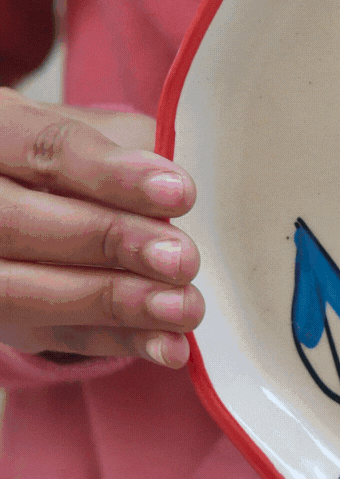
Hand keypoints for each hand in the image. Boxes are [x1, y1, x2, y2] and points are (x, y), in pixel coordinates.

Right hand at [0, 89, 202, 367]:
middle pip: (18, 222)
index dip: (110, 174)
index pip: (43, 149)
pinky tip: (168, 344)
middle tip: (181, 259)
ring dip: (112, 303)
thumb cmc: (80, 161)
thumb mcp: (101, 134)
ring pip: (19, 291)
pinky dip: (114, 342)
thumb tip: (172, 197)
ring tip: (183, 307)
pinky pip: (47, 335)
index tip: (180, 193)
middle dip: (109, 243)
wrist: (40, 200)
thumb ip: (131, 154)